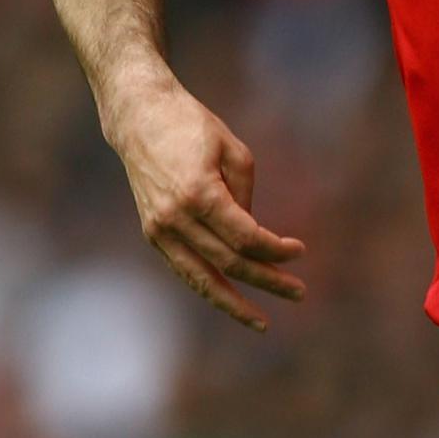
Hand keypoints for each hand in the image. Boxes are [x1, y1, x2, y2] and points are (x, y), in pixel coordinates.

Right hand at [107, 71, 306, 328]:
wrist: (139, 116)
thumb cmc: (192, 126)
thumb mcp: (234, 151)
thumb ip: (246, 198)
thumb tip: (253, 236)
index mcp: (198, 193)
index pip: (245, 238)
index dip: (275, 250)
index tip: (299, 250)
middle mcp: (175, 217)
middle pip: (228, 263)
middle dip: (267, 280)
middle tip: (299, 293)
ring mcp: (159, 229)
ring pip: (201, 279)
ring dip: (235, 303)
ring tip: (263, 321)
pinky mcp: (152, 233)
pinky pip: (185, 270)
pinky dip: (209, 287)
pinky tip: (232, 300)